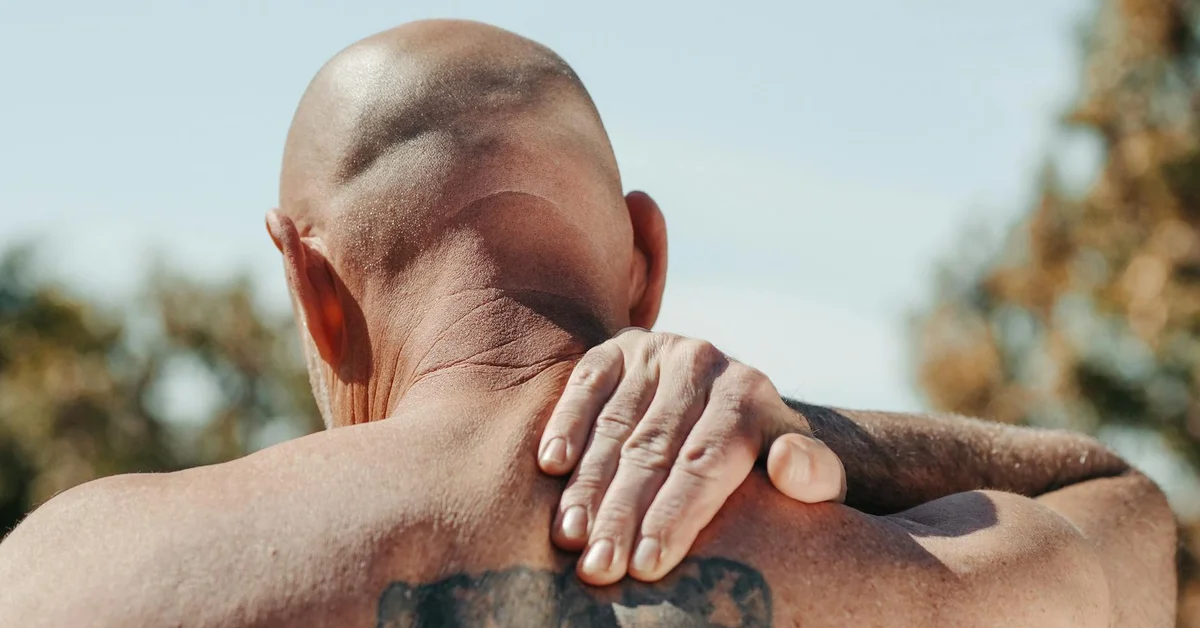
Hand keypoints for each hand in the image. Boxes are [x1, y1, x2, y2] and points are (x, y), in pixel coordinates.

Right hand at [538, 328, 845, 585]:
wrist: (734, 401)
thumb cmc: (765, 461)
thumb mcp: (809, 471)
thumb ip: (816, 474)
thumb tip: (791, 465)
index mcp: (750, 396)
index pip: (708, 461)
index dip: (676, 515)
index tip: (647, 565)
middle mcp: (704, 363)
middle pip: (655, 449)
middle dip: (622, 513)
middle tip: (598, 567)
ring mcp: (658, 350)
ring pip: (616, 423)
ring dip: (587, 483)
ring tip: (570, 536)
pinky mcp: (619, 347)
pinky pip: (586, 382)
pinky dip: (566, 422)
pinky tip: (551, 464)